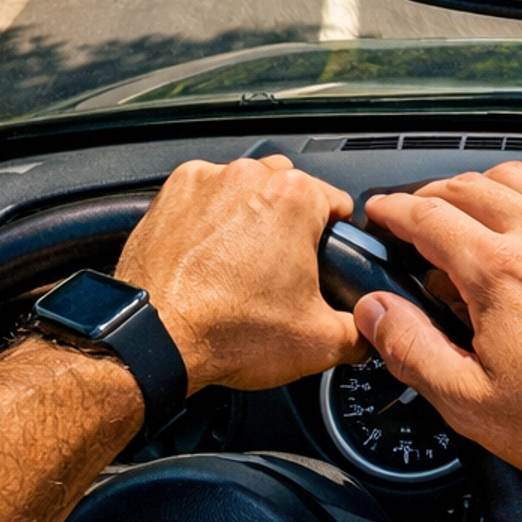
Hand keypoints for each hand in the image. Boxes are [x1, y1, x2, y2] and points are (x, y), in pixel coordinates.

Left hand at [116, 157, 360, 393]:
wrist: (153, 340)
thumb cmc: (224, 331)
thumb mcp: (318, 343)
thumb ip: (359, 331)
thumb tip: (368, 331)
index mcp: (295, 198)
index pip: (338, 203)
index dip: (337, 237)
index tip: (323, 259)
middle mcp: (249, 177)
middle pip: (290, 190)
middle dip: (291, 223)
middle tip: (280, 269)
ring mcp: (205, 182)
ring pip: (244, 190)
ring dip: (248, 217)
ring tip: (239, 266)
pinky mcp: (170, 194)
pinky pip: (203, 197)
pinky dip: (208, 220)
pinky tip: (207, 258)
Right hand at [359, 163, 521, 479]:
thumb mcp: (473, 403)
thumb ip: (412, 350)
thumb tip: (374, 313)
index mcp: (501, 269)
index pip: (427, 216)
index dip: (393, 210)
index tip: (381, 212)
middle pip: (471, 185)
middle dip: (433, 194)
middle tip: (418, 214)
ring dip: (486, 188)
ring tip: (473, 213)